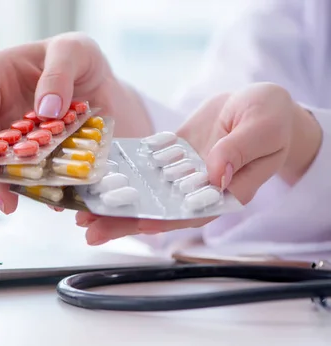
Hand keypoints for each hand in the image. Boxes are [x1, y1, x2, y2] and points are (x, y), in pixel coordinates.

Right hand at [0, 33, 152, 213]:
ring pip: (7, 165)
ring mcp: (15, 135)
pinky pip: (32, 173)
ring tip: (21, 207)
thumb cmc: (79, 58)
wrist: (101, 84)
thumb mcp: (74, 51)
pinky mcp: (34, 154)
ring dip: (15, 187)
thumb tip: (45, 109)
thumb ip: (59, 73)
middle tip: (5, 202)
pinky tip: (52, 201)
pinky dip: (41, 187)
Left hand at [77, 82, 322, 244]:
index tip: (136, 227)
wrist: (259, 104)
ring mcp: (181, 174)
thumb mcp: (263, 128)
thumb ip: (239, 151)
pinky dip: (121, 172)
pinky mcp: (170, 156)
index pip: (189, 213)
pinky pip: (142, 166)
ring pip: (145, 193)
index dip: (162, 221)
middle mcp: (197, 188)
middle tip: (90, 230)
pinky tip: (97, 177)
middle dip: (124, 221)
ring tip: (83, 211)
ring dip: (115, 202)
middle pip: (158, 210)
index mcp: (224, 191)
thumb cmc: (272, 116)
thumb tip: (213, 172)